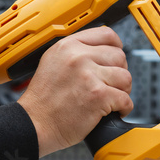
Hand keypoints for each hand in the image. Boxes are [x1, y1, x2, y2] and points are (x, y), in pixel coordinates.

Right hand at [18, 27, 132, 157]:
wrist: (33, 124)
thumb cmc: (42, 101)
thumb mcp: (53, 63)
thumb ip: (76, 53)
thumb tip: (102, 51)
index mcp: (68, 46)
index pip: (106, 34)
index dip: (117, 47)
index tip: (116, 58)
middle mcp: (78, 57)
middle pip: (119, 56)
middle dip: (119, 72)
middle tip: (111, 85)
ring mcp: (89, 76)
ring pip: (125, 77)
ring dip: (123, 90)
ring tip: (112, 99)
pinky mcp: (98, 96)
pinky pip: (126, 99)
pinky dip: (124, 107)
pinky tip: (115, 111)